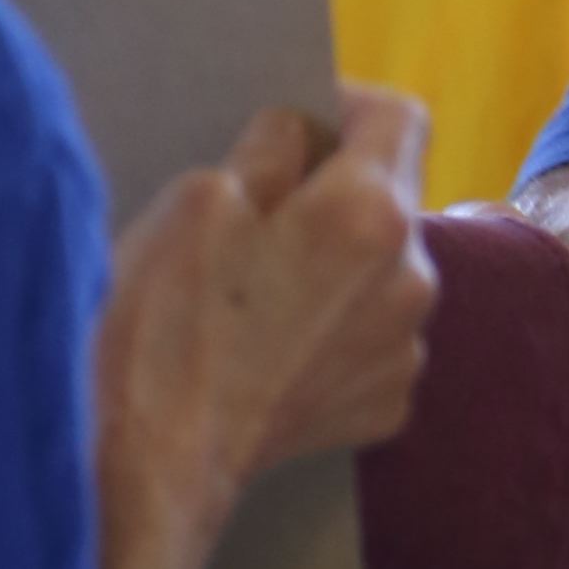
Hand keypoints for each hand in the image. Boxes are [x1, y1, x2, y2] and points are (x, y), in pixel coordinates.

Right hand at [93, 88, 439, 568]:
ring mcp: (406, 348)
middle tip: (259, 211)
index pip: (401, 117)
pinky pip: (372, 336)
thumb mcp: (197, 200)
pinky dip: (333, 328)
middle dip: (336, 191)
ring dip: (336, 263)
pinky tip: (271, 346)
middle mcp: (412, 279)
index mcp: (369, 214)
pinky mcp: (388, 403)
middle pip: (391, 198)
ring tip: (257, 290)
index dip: (349, 104)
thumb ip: (270, 148)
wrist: (156, 464)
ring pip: (383, 271)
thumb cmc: (165, 328)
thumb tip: (298, 131)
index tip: (305, 120)